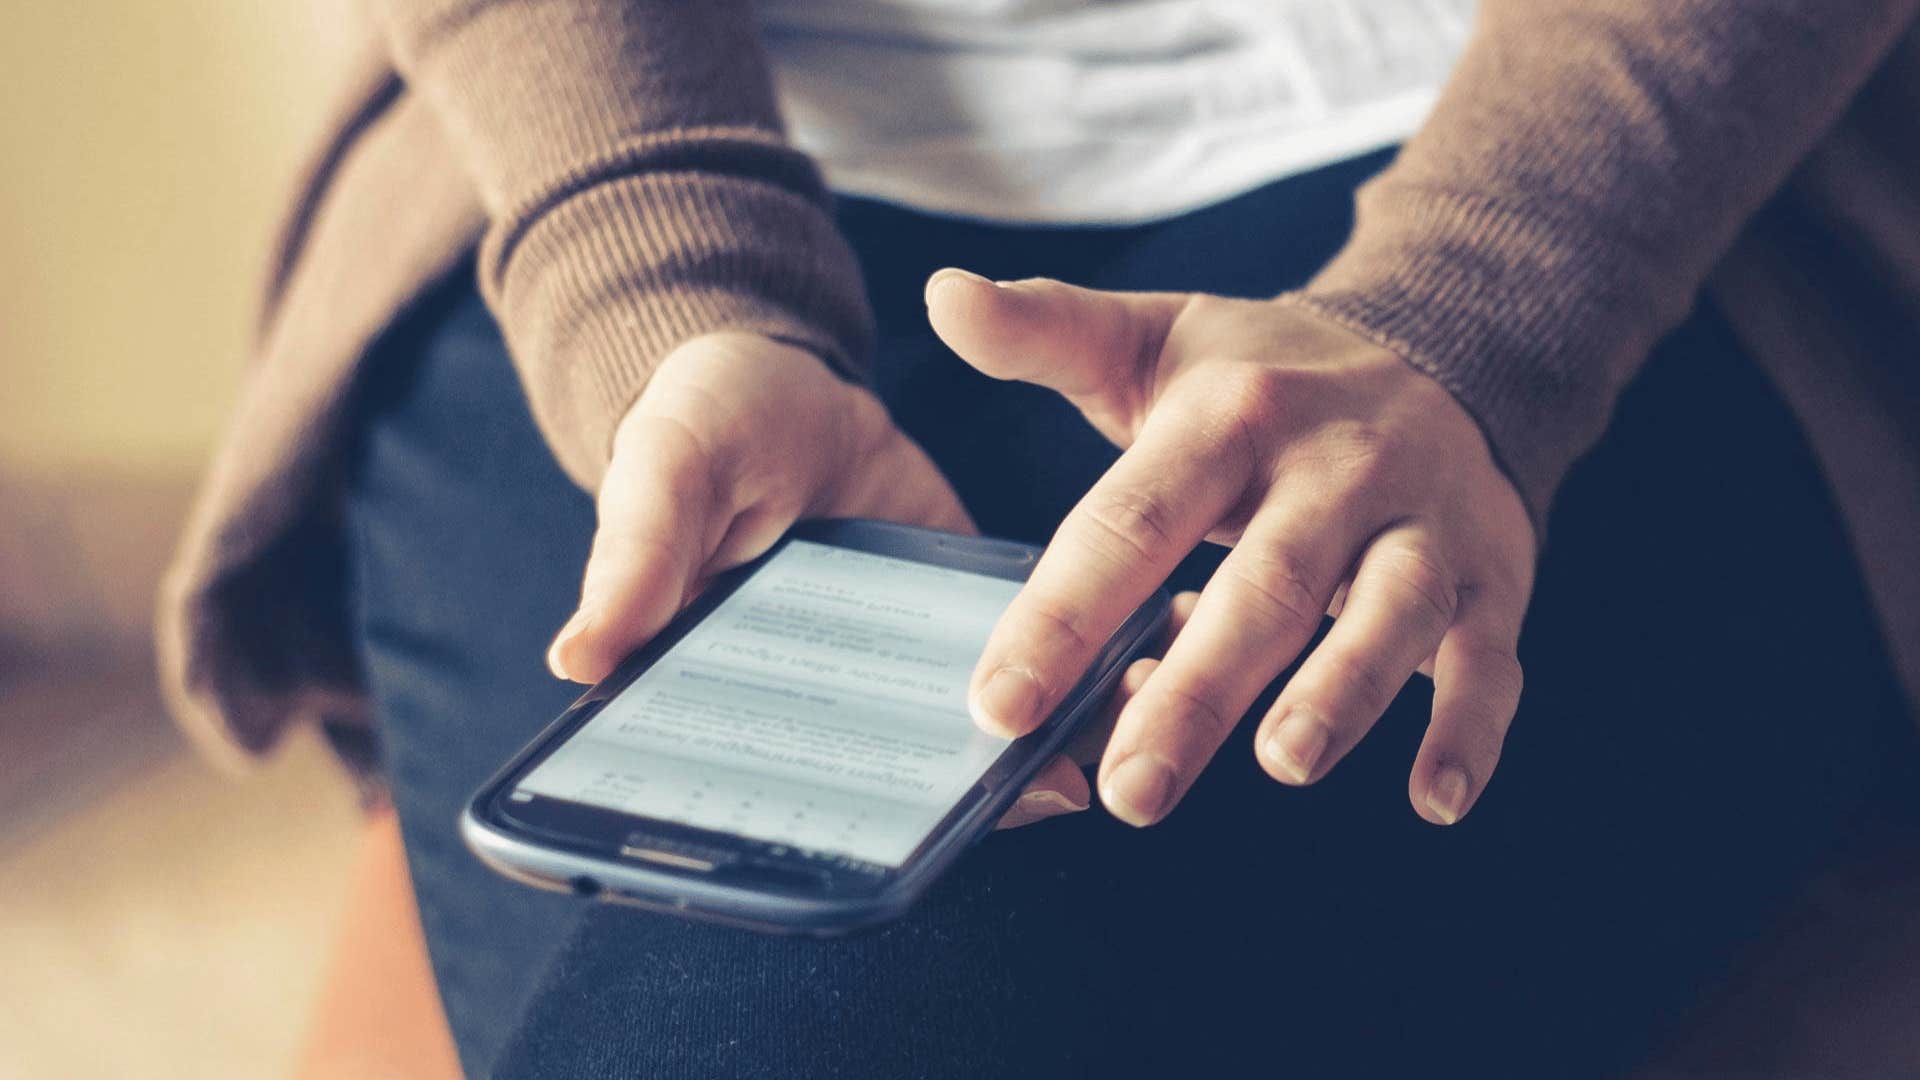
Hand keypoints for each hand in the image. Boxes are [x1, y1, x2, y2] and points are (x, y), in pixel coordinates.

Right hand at [542, 331, 1087, 827]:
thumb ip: (637, 556)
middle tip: (1048, 790)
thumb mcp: (665, 470)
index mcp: (732, 691)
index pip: (777, 785)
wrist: (790, 376)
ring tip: (1115, 744)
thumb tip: (577, 657)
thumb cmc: (700, 426)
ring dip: (1042, 746)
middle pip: (894, 783)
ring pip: (972, 736)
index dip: (834, 828)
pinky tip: (1144, 664)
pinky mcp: (969, 614)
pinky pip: (1032, 662)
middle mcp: (825, 702)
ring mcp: (906, 665)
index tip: (899, 843)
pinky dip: (1083, 673)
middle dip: (969, 799)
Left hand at [927, 270, 1536, 827]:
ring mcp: (1420, 524)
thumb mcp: (1154, 340)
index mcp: (1230, 416)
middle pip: (1262, 583)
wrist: (1445, 345)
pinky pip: (1488, 658)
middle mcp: (1331, 468)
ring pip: (1388, 612)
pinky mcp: (1491, 576)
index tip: (1000, 705)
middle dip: (1196, 691)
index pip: (1132, 520)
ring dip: (1342, 691)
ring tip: (1283, 763)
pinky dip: (1469, 728)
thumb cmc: (1266, 375)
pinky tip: (1434, 798)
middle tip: (1129, 788)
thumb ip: (1046, 331)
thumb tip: (942, 294)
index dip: (1062, 614)